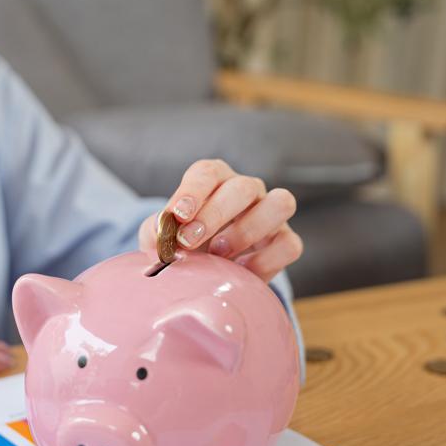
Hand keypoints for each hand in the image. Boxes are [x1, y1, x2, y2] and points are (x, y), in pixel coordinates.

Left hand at [138, 159, 301, 281]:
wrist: (205, 269)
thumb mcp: (162, 235)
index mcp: (214, 180)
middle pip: (243, 187)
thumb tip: (161, 234)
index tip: (176, 215)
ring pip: (281, 203)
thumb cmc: (182, 243)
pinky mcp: (286, 241)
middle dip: (213, 215)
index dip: (191, 192)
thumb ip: (157, 231)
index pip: (207, 173)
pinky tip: (239, 272)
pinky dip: (265, 260)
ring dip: (247, 230)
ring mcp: (271, 213)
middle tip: (188, 241)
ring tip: (218, 253)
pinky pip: (289, 244)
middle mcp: (247, 190)